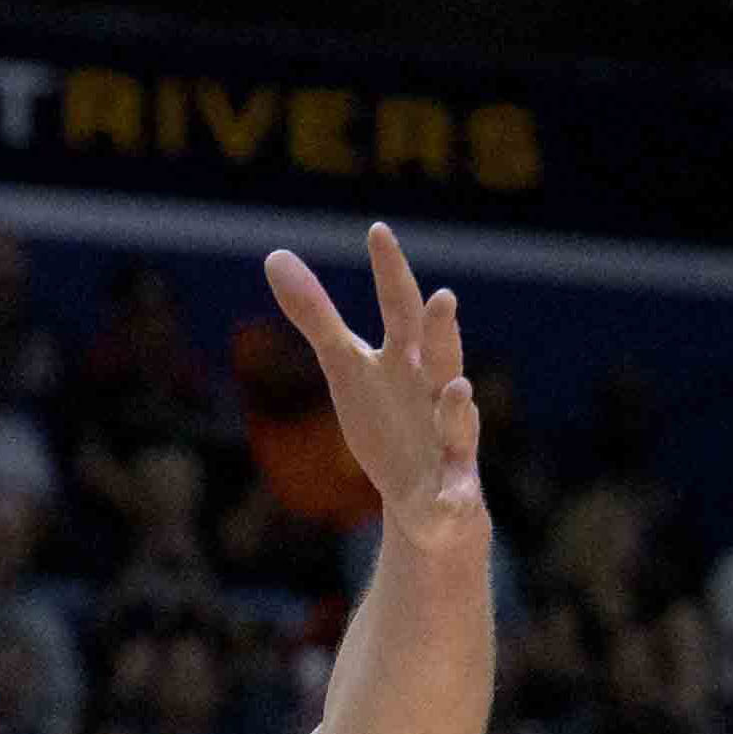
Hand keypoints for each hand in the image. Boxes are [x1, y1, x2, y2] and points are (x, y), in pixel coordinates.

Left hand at [261, 225, 488, 548]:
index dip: (389, 273)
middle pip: (440, 357)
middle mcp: (435, 392)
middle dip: (441, 332)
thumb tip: (274, 254)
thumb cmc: (387, 418)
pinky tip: (451, 501)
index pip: (399, 308)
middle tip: (442, 298)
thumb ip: (316, 316)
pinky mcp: (453, 491)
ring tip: (457, 389)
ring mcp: (449, 441)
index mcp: (407, 359)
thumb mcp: (347, 367)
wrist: (423, 496)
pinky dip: (455, 498)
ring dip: (458, 408)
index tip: (378, 231)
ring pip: (459, 422)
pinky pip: (456, 496)